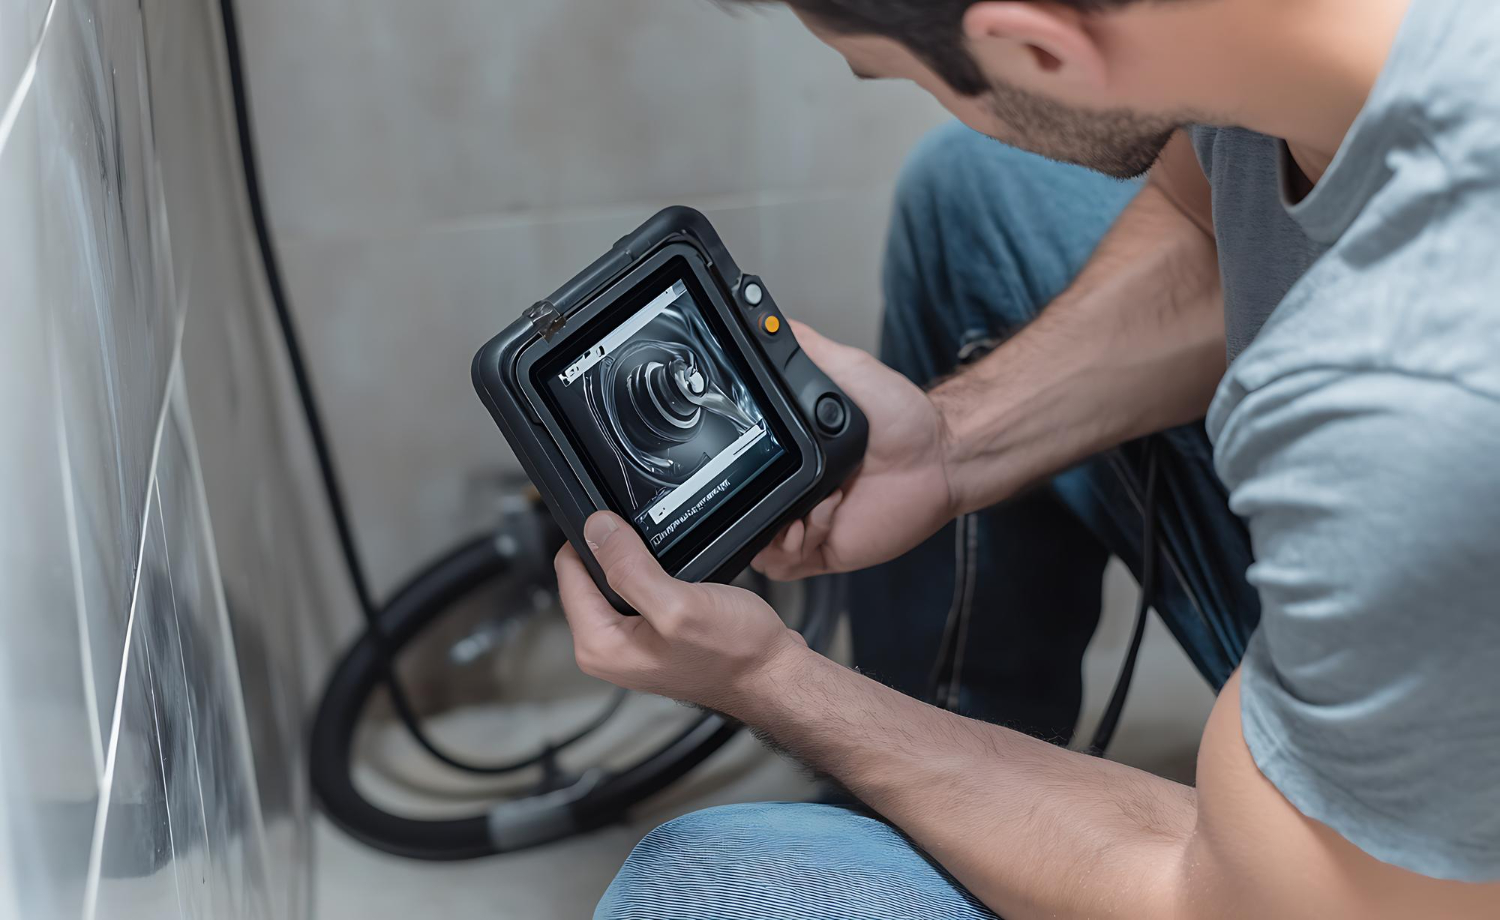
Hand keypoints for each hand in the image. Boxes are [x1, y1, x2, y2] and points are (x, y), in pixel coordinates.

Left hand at [554, 511, 809, 712]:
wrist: (772, 675)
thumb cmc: (734, 654)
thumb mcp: (678, 603)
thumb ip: (629, 567)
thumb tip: (596, 529)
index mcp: (599, 645)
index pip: (568, 571)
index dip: (592, 539)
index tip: (621, 526)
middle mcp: (608, 650)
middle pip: (588, 575)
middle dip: (616, 553)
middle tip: (654, 548)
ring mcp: (630, 646)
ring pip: (615, 582)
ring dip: (637, 564)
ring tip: (670, 564)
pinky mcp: (652, 639)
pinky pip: (639, 594)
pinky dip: (655, 578)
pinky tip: (679, 578)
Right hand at [752, 321, 957, 579]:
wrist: (940, 454)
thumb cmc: (901, 416)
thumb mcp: (846, 369)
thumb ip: (804, 348)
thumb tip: (763, 320)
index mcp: (788, 455)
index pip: (736, 471)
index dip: (725, 472)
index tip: (736, 454)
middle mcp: (792, 492)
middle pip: (736, 512)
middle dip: (745, 502)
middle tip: (776, 480)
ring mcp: (806, 524)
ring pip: (755, 546)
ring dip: (776, 523)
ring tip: (812, 496)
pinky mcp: (825, 550)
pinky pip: (787, 562)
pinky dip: (800, 538)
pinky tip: (826, 510)